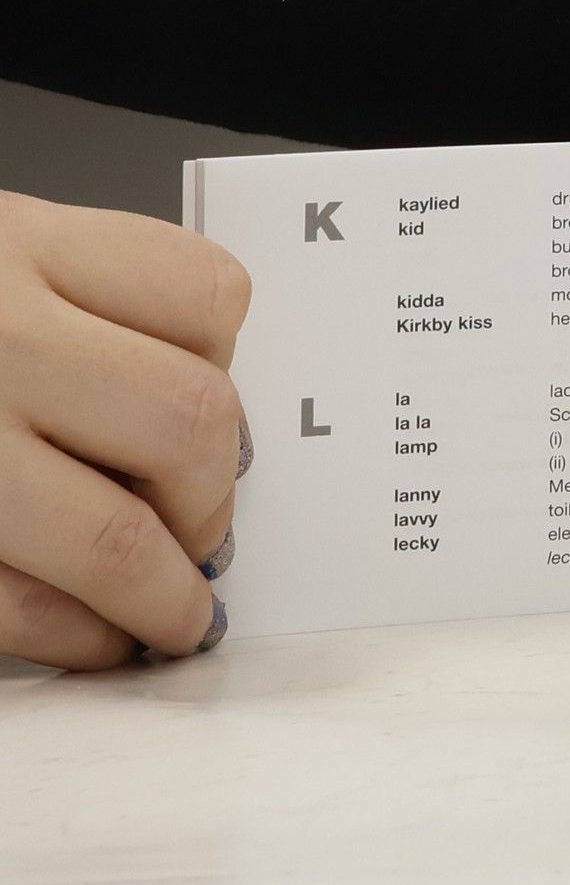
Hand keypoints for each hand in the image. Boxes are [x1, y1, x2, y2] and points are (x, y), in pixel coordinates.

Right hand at [0, 190, 248, 669]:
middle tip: (206, 528)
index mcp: (11, 245)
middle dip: (214, 495)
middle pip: (189, 420)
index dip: (233, 363)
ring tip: (175, 611)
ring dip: (164, 595)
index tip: (219, 408)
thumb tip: (203, 427)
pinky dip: (76, 639)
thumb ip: (75, 307)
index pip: (202, 294)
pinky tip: (92, 638)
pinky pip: (17, 608)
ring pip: (113, 537)